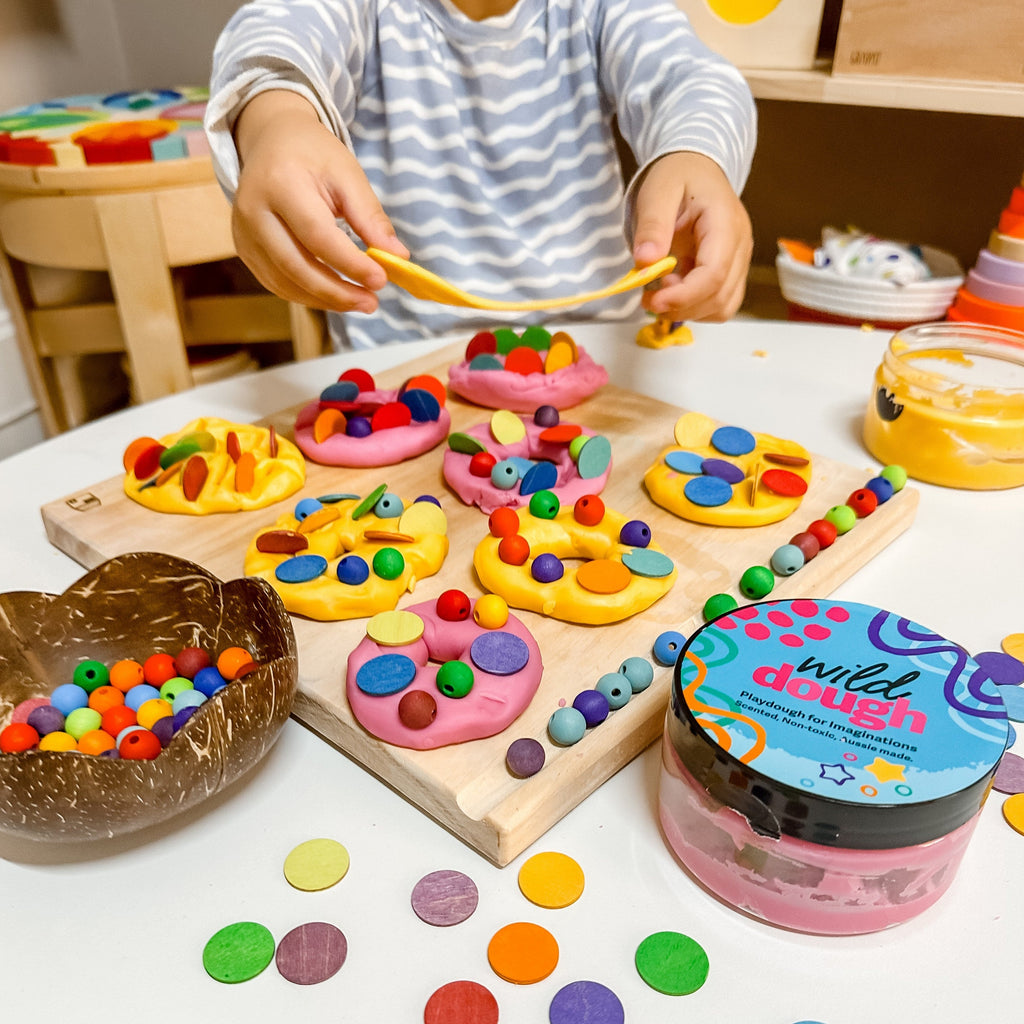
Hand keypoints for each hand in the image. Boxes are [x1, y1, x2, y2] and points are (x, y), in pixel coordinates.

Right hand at [231, 90, 407, 312]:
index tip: (381, 280)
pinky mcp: (244, 249)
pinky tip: (334, 296)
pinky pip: (276, 283)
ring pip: (285, 282)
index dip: (350, 263)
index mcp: (281, 183)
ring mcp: (244, 233)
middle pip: (296, 266)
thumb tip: (398, 256)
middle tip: (372, 303)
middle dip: (337, 291)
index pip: (317, 235)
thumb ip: (371, 217)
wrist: (271, 141)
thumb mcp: (348, 175)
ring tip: (359, 301)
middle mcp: (254, 211)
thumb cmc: (313, 156)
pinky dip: (307, 296)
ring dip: (325, 299)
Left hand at [631, 151, 752, 321]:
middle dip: (681, 306)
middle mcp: (740, 245)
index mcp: (725, 223)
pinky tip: (674, 292)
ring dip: (688, 310)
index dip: (684, 296)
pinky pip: (719, 304)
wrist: (695, 168)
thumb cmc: (678, 176)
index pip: (714, 273)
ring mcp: (739, 261)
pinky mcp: (730, 271)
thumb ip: (652, 227)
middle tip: (650, 296)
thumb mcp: (657, 193)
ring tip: (662, 291)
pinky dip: (695, 308)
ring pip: (722, 307)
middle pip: (719, 296)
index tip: (653, 300)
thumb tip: (645, 261)